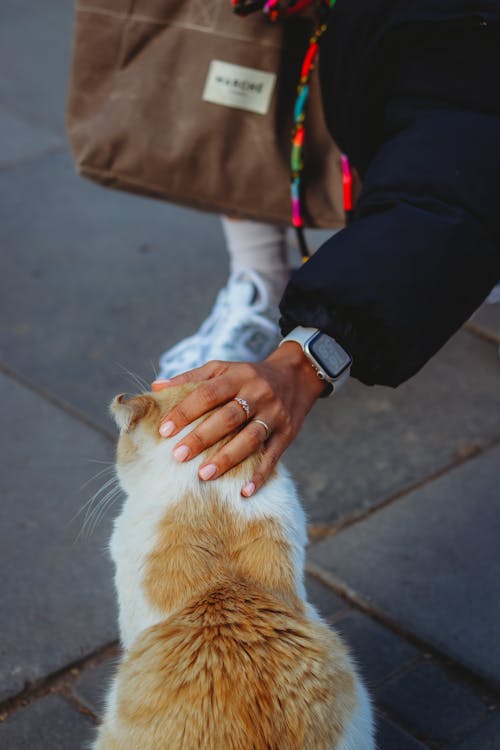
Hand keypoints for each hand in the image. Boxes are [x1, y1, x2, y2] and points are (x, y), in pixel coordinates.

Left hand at [152, 343, 324, 496]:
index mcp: (237, 377)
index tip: (165, 431)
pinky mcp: (288, 433)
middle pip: (228, 417)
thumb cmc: (249, 375)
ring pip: (250, 438)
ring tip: (204, 475)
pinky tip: (244, 491)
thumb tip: (156, 387)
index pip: (207, 393)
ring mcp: (274, 414)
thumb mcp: (223, 368)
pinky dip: (260, 475)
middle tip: (178, 456)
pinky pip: (273, 456)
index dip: (186, 411)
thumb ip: (191, 378)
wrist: (297, 375)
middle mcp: (257, 394)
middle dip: (202, 438)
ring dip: (227, 458)